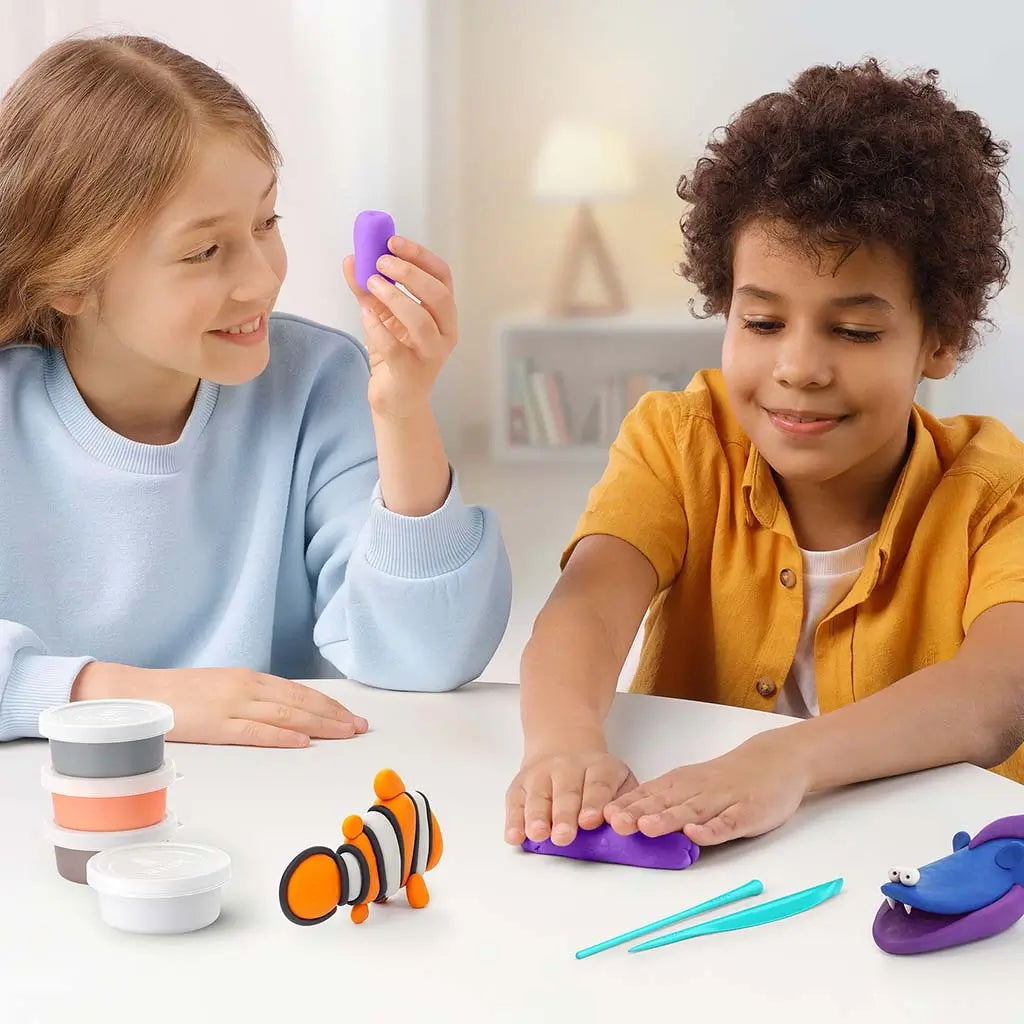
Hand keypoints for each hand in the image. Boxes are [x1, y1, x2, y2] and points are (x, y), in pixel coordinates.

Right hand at [71, 662, 367, 747]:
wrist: (139, 693)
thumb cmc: (180, 694)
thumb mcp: (223, 687)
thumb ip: (252, 697)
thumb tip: (283, 711)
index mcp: (250, 678)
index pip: (299, 692)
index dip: (329, 704)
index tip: (351, 715)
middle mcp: (247, 687)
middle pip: (301, 702)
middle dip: (335, 715)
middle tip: (360, 727)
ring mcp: (233, 705)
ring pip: (287, 715)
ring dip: (320, 725)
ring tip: (345, 734)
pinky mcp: (217, 724)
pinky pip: (256, 731)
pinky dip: (282, 736)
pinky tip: (303, 742)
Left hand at [342, 237, 456, 419]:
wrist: (395, 398)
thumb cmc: (394, 353)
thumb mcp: (380, 314)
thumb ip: (367, 288)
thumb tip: (351, 259)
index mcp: (444, 313)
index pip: (442, 276)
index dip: (420, 255)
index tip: (392, 241)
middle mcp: (446, 332)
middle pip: (438, 295)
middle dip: (409, 273)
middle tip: (380, 262)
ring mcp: (432, 354)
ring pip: (422, 321)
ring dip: (395, 297)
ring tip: (370, 283)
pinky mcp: (412, 373)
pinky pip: (395, 347)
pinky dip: (377, 327)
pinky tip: (364, 314)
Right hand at [504, 747, 637, 846]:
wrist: (563, 744)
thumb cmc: (596, 776)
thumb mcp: (619, 779)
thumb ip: (623, 802)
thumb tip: (624, 825)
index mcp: (598, 767)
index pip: (597, 784)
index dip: (593, 803)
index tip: (590, 821)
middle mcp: (567, 767)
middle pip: (566, 792)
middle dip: (564, 816)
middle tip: (564, 836)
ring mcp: (541, 774)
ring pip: (538, 796)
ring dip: (537, 817)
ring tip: (538, 834)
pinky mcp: (520, 784)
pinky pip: (515, 802)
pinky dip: (514, 820)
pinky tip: (514, 835)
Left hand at [604, 728, 810, 845]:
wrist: (776, 759)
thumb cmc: (727, 777)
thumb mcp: (692, 784)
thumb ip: (665, 801)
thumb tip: (627, 819)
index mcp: (681, 784)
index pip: (648, 795)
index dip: (625, 806)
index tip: (599, 816)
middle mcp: (698, 790)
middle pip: (664, 803)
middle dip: (638, 814)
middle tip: (614, 823)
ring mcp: (723, 801)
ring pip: (692, 811)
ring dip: (669, 819)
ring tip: (646, 827)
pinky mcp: (748, 813)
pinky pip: (729, 822)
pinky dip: (713, 829)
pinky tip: (697, 835)